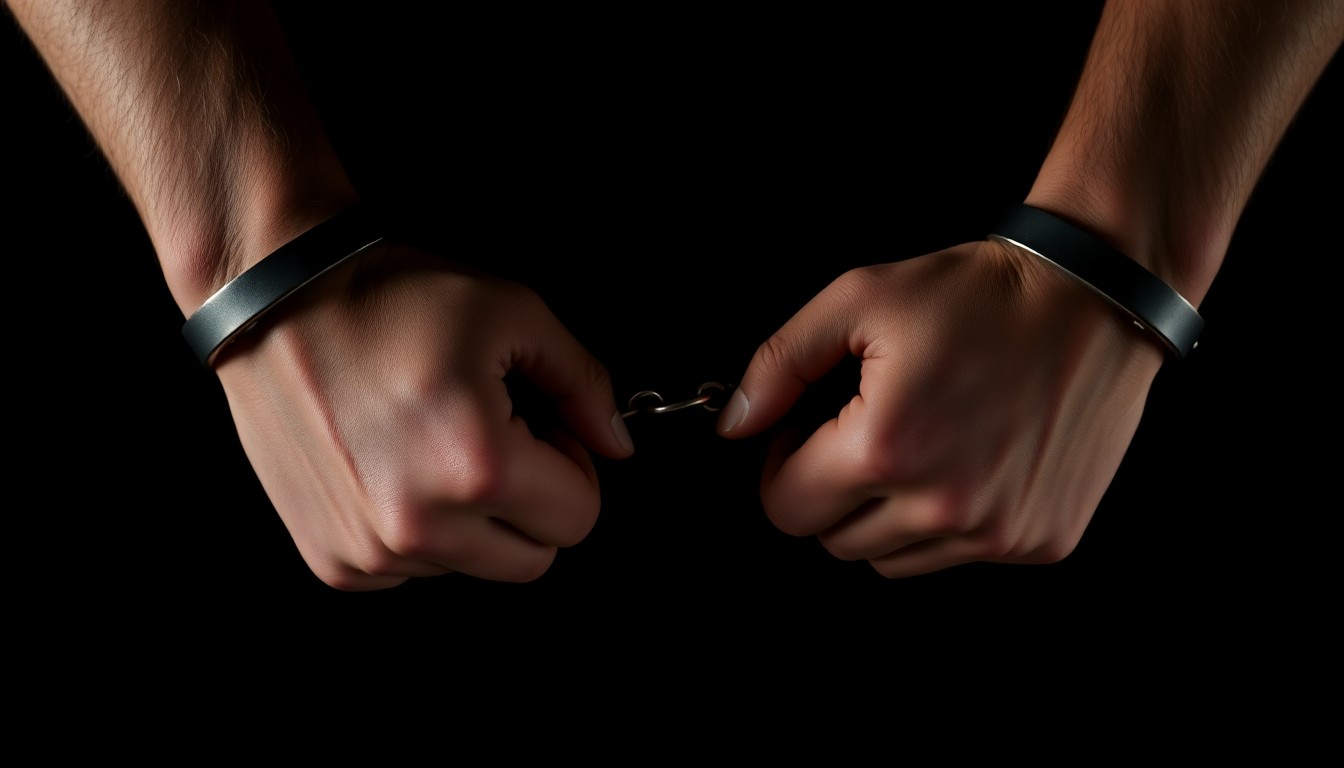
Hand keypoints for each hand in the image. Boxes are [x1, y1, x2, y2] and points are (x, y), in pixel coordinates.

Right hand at [213, 242, 633, 589]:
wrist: (274, 301)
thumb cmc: (391, 298)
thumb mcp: (513, 313)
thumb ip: (584, 385)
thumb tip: (618, 443)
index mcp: (478, 468)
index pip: (580, 518)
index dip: (571, 466)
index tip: (539, 426)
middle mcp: (423, 527)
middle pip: (533, 559)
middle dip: (531, 502)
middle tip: (497, 438)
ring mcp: (371, 552)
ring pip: (473, 566)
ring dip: (472, 518)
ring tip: (433, 442)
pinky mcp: (334, 561)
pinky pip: (412, 570)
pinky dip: (418, 531)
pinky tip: (394, 465)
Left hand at [716, 239, 1165, 576]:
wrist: (1096, 299)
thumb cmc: (978, 294)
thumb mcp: (859, 300)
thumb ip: (779, 364)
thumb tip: (732, 423)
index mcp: (885, 450)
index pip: (785, 509)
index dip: (786, 466)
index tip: (811, 434)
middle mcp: (941, 507)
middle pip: (835, 542)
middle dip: (833, 492)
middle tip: (865, 433)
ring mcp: (997, 533)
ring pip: (893, 559)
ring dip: (888, 515)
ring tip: (921, 444)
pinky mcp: (1040, 542)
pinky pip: (960, 557)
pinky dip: (951, 522)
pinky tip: (970, 459)